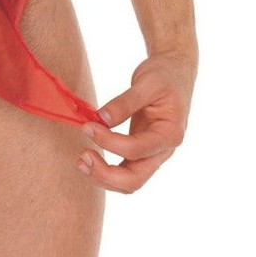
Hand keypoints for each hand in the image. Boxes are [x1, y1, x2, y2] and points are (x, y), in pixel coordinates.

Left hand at [76, 51, 196, 193]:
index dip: (109, 141)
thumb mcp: (148, 82)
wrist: (174, 74)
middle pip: (134, 180)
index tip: (88, 126)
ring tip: (81, 161)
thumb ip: (126, 101)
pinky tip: (89, 158)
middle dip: (105, 174)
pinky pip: (124, 172)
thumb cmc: (164, 76)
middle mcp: (163, 151)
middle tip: (83, 156)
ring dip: (103, 178)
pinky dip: (105, 171)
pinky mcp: (141, 153)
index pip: (136, 149)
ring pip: (128, 183)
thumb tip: (102, 118)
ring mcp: (153, 155)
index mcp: (170, 134)